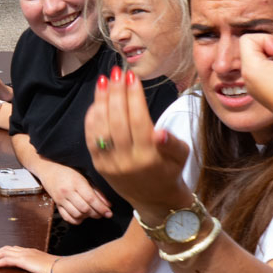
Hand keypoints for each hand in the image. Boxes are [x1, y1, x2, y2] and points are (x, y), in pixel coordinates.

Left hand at [0, 245, 56, 272]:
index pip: (14, 249)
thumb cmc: (56, 269)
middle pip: (7, 249)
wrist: (59, 267)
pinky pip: (7, 260)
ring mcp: (24, 255)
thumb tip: (42, 272)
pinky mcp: (23, 260)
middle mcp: (27, 251)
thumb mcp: (46, 266)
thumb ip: (41, 267)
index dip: (4, 251)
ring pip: (4, 253)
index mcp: (32, 252)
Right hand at [34, 162, 111, 224]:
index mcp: (76, 182)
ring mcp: (60, 199)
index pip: (91, 199)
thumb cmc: (69, 171)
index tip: (109, 213)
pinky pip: (67, 217)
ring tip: (91, 213)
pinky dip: (76, 220)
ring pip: (77, 214)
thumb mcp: (84, 177)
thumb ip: (96, 191)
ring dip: (87, 217)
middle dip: (96, 214)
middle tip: (102, 214)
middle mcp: (67, 191)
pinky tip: (81, 216)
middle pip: (85, 209)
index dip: (101, 208)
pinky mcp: (56, 204)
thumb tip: (108, 204)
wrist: (49, 169)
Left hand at [85, 67, 191, 215]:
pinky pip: (91, 139)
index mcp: (149, 157)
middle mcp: (127, 160)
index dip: (134, 97)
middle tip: (116, 73)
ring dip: (100, 102)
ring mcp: (110, 164)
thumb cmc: (170, 170)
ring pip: (101, 128)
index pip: (138, 120)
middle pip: (117, 121)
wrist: (154, 199)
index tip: (132, 77)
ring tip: (104, 81)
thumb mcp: (181, 156)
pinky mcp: (99, 165)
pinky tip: (96, 102)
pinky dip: (92, 119)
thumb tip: (160, 133)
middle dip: (115, 93)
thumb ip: (172, 143)